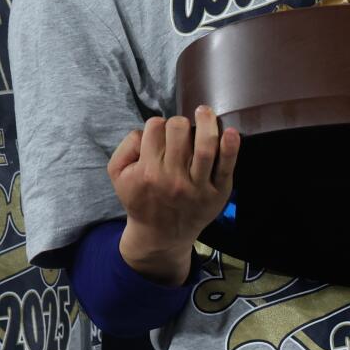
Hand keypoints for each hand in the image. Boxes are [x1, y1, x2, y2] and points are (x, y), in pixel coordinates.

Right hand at [111, 106, 240, 283]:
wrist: (160, 236)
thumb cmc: (140, 199)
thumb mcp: (118, 176)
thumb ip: (126, 147)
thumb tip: (146, 131)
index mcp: (148, 171)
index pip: (155, 127)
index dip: (158, 126)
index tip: (160, 135)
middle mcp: (173, 178)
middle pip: (178, 130)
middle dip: (178, 123)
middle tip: (179, 131)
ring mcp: (197, 186)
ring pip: (205, 145)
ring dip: (206, 122)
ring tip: (204, 112)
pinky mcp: (217, 193)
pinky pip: (226, 167)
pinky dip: (231, 148)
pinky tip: (230, 132)